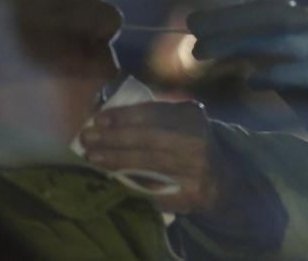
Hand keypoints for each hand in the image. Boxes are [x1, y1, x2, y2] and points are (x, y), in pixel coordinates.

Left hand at [80, 101, 231, 213]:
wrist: (220, 178)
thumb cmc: (189, 143)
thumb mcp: (180, 121)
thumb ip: (152, 116)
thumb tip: (108, 116)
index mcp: (191, 117)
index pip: (155, 113)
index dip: (125, 116)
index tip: (99, 119)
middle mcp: (196, 141)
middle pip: (150, 139)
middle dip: (115, 138)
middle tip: (87, 138)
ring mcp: (195, 170)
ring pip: (149, 164)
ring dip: (117, 160)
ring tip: (92, 157)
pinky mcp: (190, 194)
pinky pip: (155, 187)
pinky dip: (131, 181)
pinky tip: (112, 177)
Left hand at [188, 0, 307, 168]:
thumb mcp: (282, 70)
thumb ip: (252, 55)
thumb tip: (202, 46)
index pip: (265, 8)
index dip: (228, 13)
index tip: (194, 21)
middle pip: (270, 16)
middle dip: (227, 24)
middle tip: (193, 38)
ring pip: (281, 37)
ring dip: (238, 43)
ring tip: (204, 53)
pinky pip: (300, 71)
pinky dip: (273, 74)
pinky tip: (251, 82)